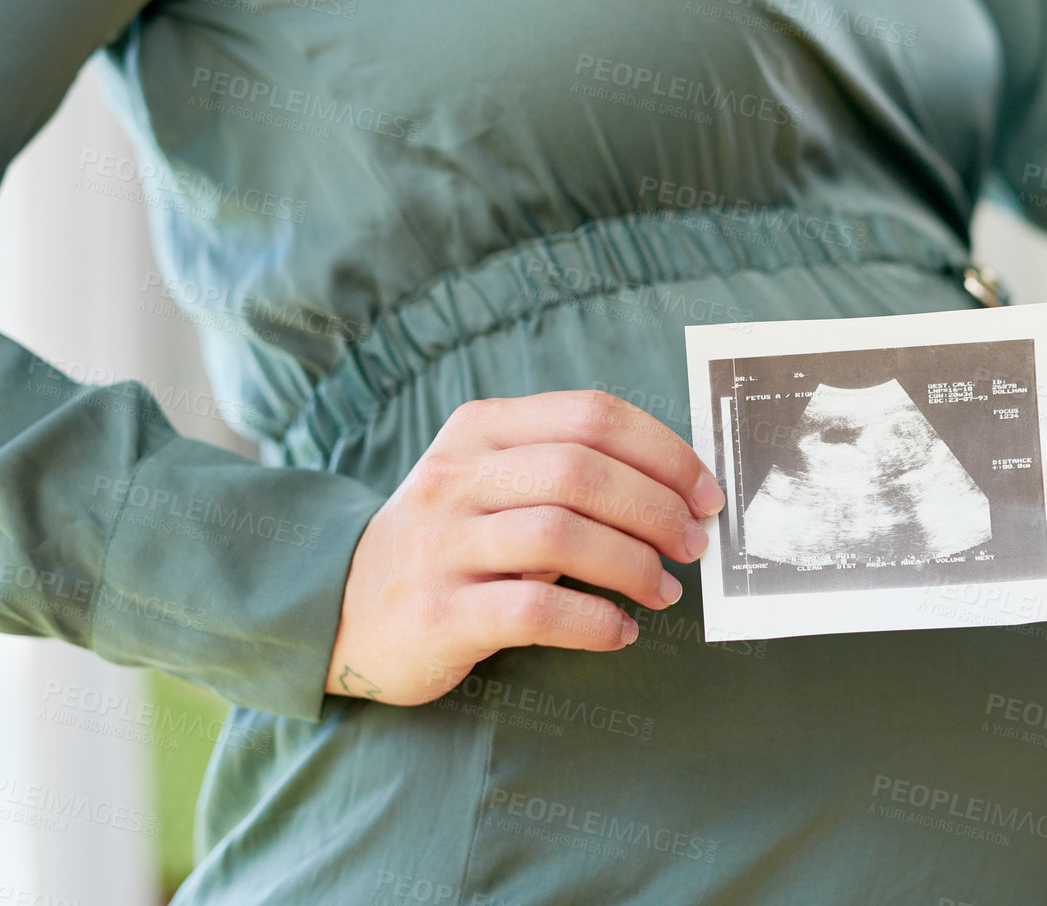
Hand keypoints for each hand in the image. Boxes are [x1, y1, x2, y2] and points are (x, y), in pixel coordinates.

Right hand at [324, 390, 723, 704]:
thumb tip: (676, 491)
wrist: (342, 609)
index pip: (589, 415)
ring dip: (632, 564)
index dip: (662, 451)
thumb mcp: (489, 482)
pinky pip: (535, 610)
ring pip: (560, 535)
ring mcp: (441, 544)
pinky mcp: (438, 613)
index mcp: (479, 430)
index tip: (704, 490)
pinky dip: (594, 621)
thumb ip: (563, 471)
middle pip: (581, 471)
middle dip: (656, 508)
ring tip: (663, 590)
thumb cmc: (448, 543)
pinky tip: (619, 632)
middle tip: (693, 544)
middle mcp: (455, 477)